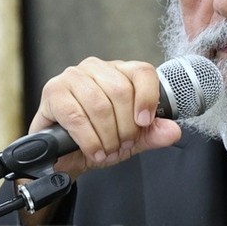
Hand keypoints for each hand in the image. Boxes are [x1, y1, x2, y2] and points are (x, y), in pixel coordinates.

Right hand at [30, 57, 183, 180]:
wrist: (64, 157)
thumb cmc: (96, 139)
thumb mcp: (130, 140)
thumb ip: (152, 134)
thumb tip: (173, 131)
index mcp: (118, 72)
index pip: (142, 71)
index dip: (147, 98)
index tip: (144, 122)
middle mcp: (95, 68)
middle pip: (121, 91)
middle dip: (125, 126)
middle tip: (122, 144)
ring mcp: (72, 77)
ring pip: (99, 105)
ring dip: (107, 136)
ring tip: (107, 150)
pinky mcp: (53, 92)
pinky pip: (77, 117)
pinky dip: (89, 140)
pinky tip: (94, 151)